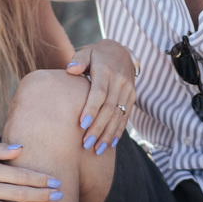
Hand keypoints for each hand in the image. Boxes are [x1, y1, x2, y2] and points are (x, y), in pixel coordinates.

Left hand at [66, 39, 136, 155]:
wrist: (122, 51)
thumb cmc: (97, 54)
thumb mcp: (87, 52)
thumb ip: (78, 60)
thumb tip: (70, 69)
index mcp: (106, 71)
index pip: (99, 93)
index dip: (91, 109)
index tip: (81, 125)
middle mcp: (120, 81)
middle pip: (109, 109)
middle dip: (98, 128)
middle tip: (86, 145)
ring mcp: (128, 90)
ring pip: (118, 116)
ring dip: (108, 134)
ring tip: (97, 150)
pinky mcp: (132, 97)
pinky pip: (125, 116)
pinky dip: (118, 131)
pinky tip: (110, 144)